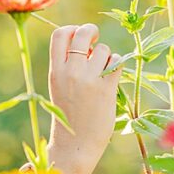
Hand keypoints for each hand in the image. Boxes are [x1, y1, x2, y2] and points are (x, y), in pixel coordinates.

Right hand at [46, 24, 122, 170]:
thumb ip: (67, 66)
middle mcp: (71, 72)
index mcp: (55, 71)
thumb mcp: (58, 87)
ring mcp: (89, 80)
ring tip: (102, 71)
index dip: (72, 29)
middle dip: (92, 32)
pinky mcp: (107, 89)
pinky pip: (117, 62)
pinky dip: (117, 65)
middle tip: (96, 41)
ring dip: (106, 56)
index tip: (78, 36)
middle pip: (83, 34)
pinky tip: (112, 75)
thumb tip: (87, 44)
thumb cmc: (68, 115)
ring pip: (103, 49)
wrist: (76, 144)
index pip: (60, 34)